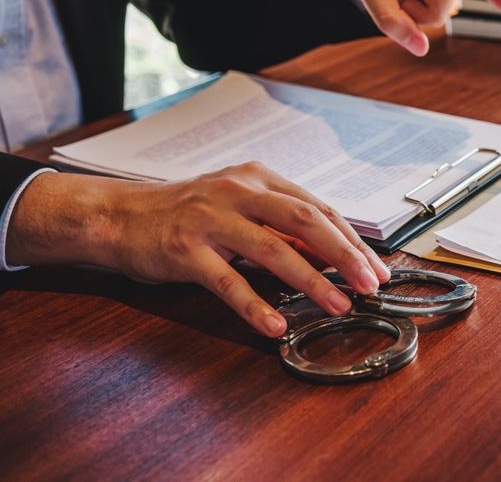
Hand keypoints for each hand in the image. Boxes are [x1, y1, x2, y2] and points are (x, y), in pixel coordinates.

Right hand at [8, 163, 390, 336]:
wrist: (119, 215)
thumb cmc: (187, 213)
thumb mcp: (240, 208)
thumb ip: (281, 227)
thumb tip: (332, 255)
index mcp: (259, 179)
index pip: (318, 209)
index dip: (352, 240)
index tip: (376, 267)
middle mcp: (239, 191)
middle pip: (306, 221)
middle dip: (345, 254)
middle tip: (371, 283)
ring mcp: (211, 219)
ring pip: (273, 249)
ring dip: (312, 280)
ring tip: (338, 305)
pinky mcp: (185, 249)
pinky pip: (227, 281)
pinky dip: (254, 304)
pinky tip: (275, 325)